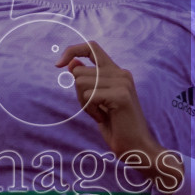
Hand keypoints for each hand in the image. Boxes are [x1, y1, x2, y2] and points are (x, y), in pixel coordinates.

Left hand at [55, 41, 183, 193]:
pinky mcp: (121, 95)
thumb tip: (70, 63)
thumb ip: (87, 81)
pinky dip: (90, 110)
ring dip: (84, 103)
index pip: (91, 47)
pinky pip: (88, 96)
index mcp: (117, 72)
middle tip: (96, 110)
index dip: (72, 50)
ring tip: (101, 114)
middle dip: (79, 94)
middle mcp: (121, 73)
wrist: (136, 147)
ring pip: (80, 83)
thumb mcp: (96, 101)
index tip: (58, 64)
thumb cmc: (116, 127)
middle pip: (79, 72)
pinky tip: (104, 118)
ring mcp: (122, 82)